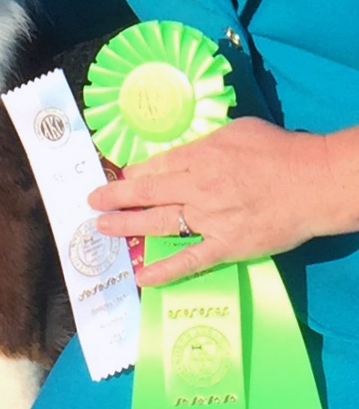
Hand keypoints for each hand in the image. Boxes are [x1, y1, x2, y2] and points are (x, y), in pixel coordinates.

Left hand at [88, 117, 327, 286]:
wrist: (315, 182)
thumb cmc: (279, 151)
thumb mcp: (236, 131)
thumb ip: (204, 142)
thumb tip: (182, 149)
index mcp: (199, 156)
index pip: (154, 166)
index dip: (131, 173)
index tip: (117, 177)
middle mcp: (197, 187)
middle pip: (146, 192)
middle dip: (114, 196)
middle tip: (92, 200)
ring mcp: (209, 218)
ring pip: (158, 222)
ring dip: (125, 225)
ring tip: (101, 227)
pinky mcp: (225, 245)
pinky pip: (189, 259)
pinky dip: (164, 270)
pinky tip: (142, 277)